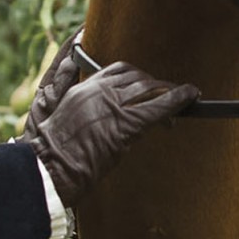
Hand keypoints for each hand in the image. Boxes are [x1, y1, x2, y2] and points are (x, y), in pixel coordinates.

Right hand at [20, 61, 198, 203]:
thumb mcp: (52, 109)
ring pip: (151, 89)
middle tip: (168, 99)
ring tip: (182, 102)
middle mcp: (100, 91)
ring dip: (170, 94)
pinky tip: (190, 97)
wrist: (48, 168)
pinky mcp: (125, 125)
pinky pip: (159, 107)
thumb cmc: (51, 149)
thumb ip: (69, 87)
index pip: (119, 70)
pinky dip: (178, 100)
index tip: (147, 86)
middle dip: (156, 86)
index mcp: (84, 88)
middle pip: (138, 77)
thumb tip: (79, 72)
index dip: (138, 76)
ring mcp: (113, 106)